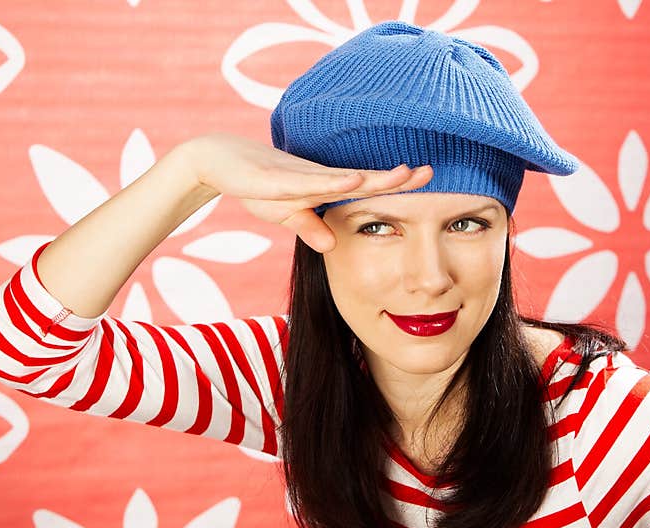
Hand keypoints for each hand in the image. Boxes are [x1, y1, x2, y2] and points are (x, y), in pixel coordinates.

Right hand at [181, 132, 432, 252]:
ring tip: (403, 175)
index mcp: (324, 186)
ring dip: (373, 178)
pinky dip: (334, 182)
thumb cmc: (255, 185)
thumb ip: (310, 227)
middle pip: (364, 178)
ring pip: (342, 177)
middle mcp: (318, 177)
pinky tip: (353, 180)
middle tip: (431, 171)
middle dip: (397, 177)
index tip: (427, 182)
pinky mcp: (277, 179)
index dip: (396, 186)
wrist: (218, 161)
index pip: (368, 188)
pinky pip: (310, 182)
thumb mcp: (286, 214)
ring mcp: (299, 176)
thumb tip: (332, 245)